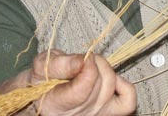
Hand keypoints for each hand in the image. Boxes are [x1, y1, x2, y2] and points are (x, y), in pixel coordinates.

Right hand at [0, 50, 135, 115]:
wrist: (42, 95)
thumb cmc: (40, 80)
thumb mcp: (41, 66)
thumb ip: (60, 64)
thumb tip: (83, 61)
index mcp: (56, 106)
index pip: (82, 89)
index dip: (88, 67)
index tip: (82, 57)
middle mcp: (78, 115)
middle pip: (101, 85)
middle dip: (95, 63)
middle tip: (83, 59)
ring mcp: (95, 115)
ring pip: (113, 88)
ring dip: (106, 70)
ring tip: (92, 66)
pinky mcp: (107, 113)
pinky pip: (127, 101)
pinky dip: (124, 86)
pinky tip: (112, 79)